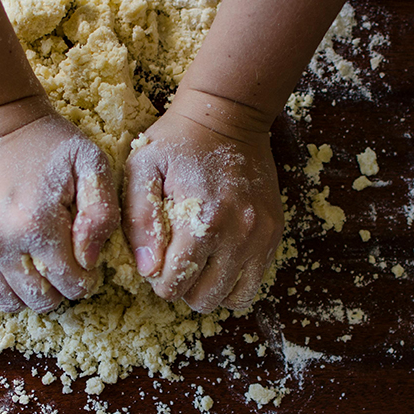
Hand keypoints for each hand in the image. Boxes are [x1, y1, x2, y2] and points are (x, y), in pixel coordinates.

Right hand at [0, 100, 119, 312]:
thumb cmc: (49, 144)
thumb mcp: (92, 165)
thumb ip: (102, 215)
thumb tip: (88, 261)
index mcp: (36, 224)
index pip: (71, 285)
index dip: (86, 280)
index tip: (86, 263)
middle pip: (39, 300)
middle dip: (59, 291)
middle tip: (63, 267)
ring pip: (6, 301)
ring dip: (28, 293)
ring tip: (39, 267)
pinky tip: (13, 264)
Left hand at [123, 89, 283, 312]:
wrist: (228, 115)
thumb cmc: (177, 141)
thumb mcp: (143, 169)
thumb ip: (140, 221)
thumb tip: (148, 269)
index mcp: (203, 221)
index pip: (175, 285)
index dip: (158, 280)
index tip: (155, 260)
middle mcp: (238, 235)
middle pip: (205, 298)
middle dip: (183, 289)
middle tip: (175, 263)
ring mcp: (260, 236)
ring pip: (235, 298)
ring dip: (211, 290)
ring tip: (198, 265)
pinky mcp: (273, 233)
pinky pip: (255, 281)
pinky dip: (234, 280)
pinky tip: (218, 259)